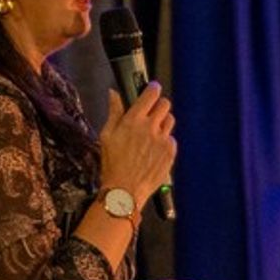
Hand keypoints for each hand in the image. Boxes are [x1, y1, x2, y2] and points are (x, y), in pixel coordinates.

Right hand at [99, 83, 176, 207]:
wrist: (125, 190)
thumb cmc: (113, 164)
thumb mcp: (107, 135)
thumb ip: (114, 112)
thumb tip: (113, 94)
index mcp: (134, 120)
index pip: (151, 94)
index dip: (153, 88)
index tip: (152, 88)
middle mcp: (151, 127)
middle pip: (165, 104)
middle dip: (159, 105)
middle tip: (152, 112)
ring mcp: (163, 141)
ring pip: (170, 121)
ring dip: (163, 122)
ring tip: (152, 133)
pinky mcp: (170, 153)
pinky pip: (172, 140)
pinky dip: (165, 142)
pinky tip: (154, 150)